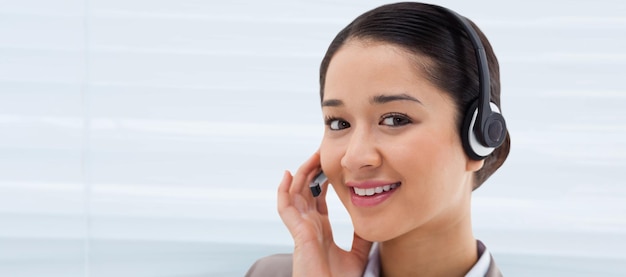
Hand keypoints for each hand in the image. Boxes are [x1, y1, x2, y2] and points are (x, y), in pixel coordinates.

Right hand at [277, 151, 372, 276]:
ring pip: (295, 193)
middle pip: (306, 191)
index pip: (318, 199)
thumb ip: (361, 237)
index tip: (330, 165)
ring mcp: (301, 228)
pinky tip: (288, 174)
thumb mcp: (358, 254)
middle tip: (322, 153)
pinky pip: (285, 207)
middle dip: (312, 171)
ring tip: (312, 156)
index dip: (322, 181)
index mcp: (320, 230)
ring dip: (302, 173)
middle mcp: (308, 226)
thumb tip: (370, 221)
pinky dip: (283, 190)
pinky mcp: (298, 232)